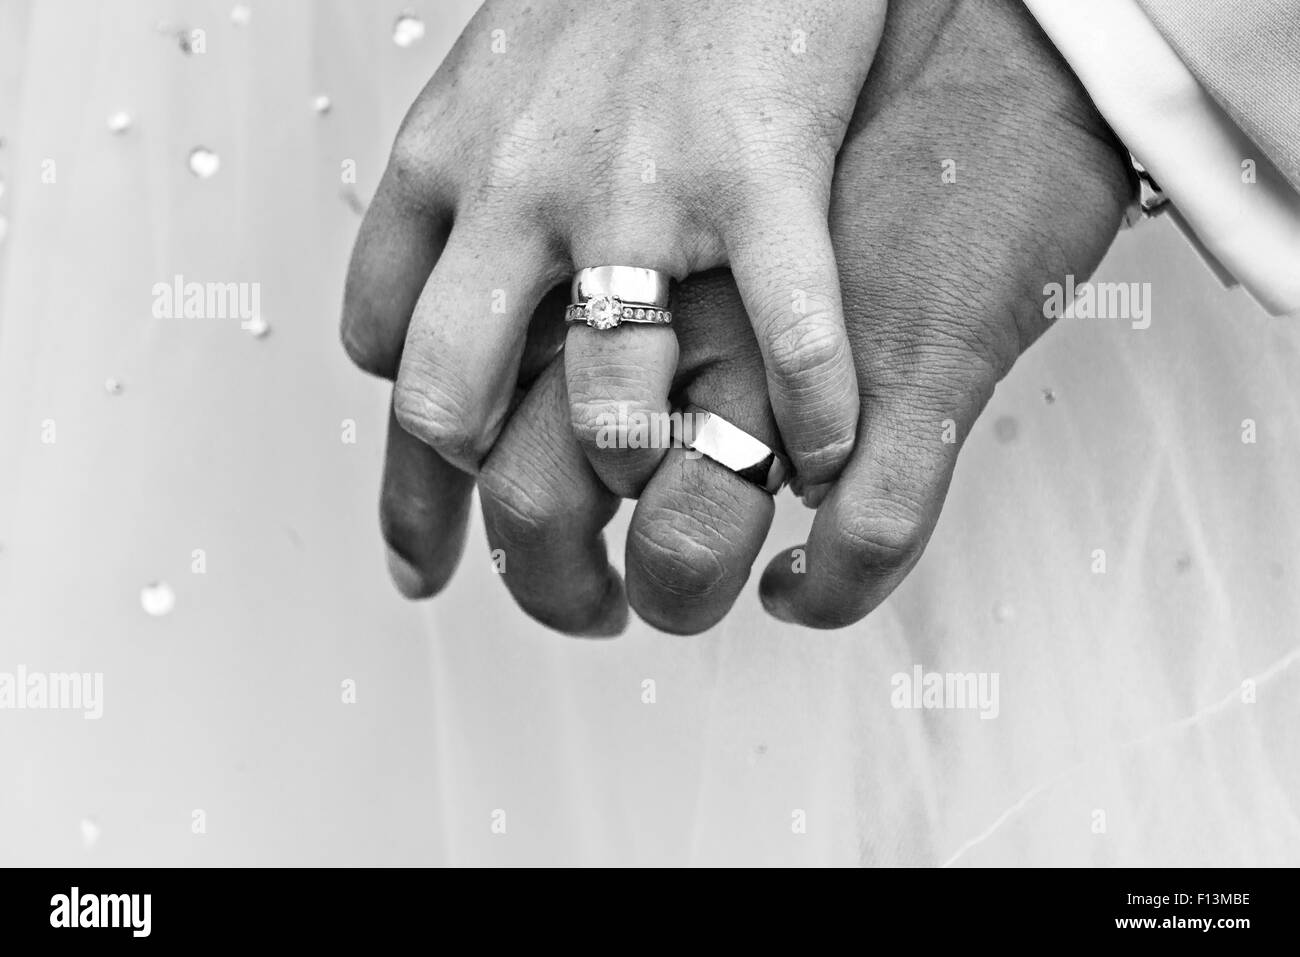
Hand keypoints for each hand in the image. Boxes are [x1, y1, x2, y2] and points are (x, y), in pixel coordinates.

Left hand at [358, 0, 1131, 632]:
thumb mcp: (492, 67)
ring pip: (604, 404)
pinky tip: (835, 462)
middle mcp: (515, 192)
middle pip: (454, 414)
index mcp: (448, 167)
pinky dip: (818, 420)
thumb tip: (444, 293)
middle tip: (559, 589)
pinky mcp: (760, 169)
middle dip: (505, 532)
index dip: (411, 480)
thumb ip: (464, 183)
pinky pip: (789, 337)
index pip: (391, 358)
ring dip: (650, 499)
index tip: (431, 551)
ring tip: (694, 545)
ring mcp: (634, 188)